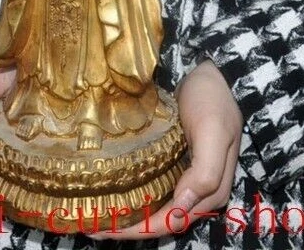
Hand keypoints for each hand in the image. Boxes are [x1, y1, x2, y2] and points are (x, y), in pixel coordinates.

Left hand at [87, 60, 242, 239]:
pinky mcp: (176, 162)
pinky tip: (113, 189)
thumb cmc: (212, 99)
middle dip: (128, 226)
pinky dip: (135, 193)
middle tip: (90, 223)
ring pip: (156, 206)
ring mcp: (186, 176)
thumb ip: (205, 172)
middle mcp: (199, 190)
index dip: (138, 230)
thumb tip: (182, 208)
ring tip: (95, 212)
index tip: (103, 227)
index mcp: (211, 191)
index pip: (170, 222)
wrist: (212, 72)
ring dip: (129, 214)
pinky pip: (155, 186)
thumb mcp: (214, 131)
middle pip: (161, 220)